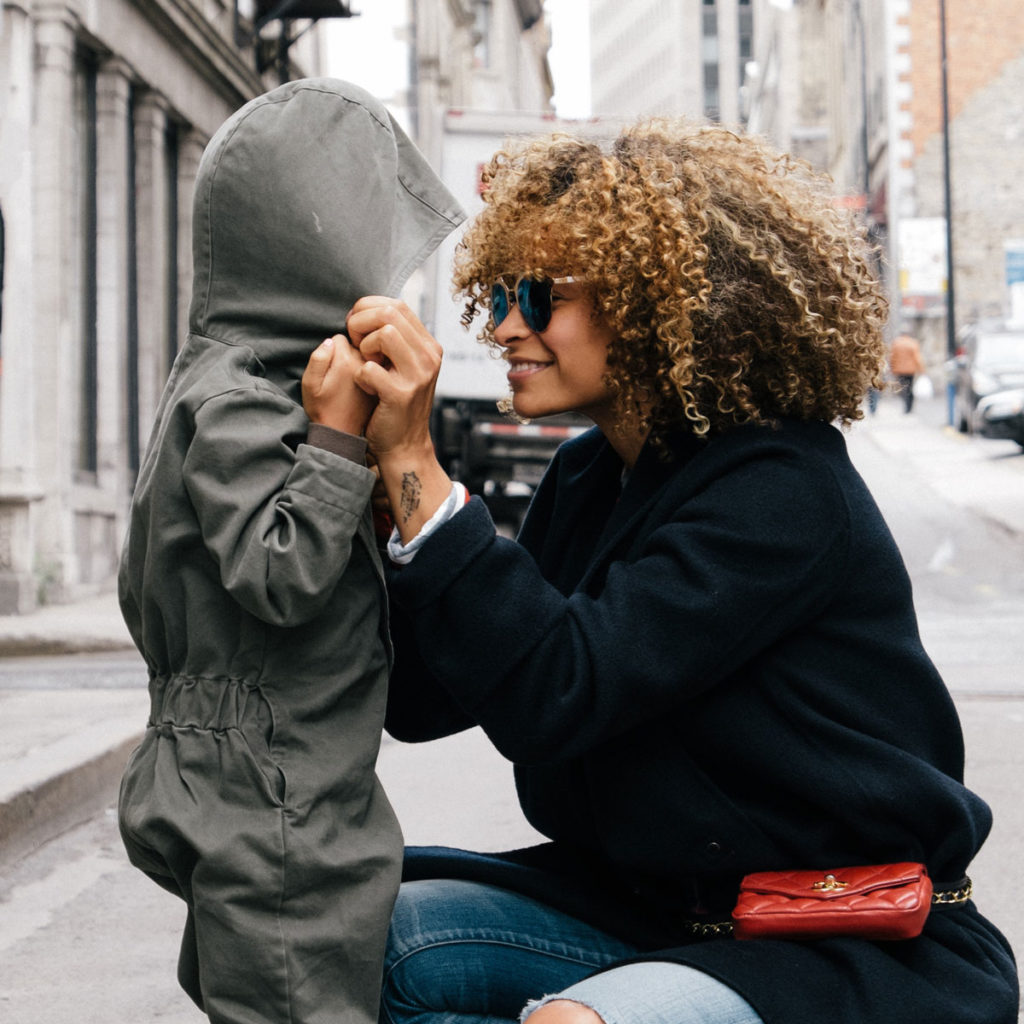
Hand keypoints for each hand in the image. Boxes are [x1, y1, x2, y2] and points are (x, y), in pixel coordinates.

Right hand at [301, 334, 376, 435]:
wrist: (343, 434)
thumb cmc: (322, 408)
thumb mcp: (310, 385)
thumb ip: (318, 358)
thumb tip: (331, 341)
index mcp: (345, 359)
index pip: (340, 338)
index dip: (332, 351)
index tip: (330, 369)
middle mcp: (364, 362)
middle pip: (357, 343)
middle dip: (347, 353)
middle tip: (341, 376)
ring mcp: (377, 371)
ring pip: (368, 354)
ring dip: (360, 362)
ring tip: (351, 383)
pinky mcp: (385, 381)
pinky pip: (377, 366)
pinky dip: (371, 372)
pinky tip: (364, 386)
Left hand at [346, 297, 451, 542]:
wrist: (404, 445)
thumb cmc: (394, 403)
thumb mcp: (403, 366)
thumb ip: (395, 339)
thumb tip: (370, 310)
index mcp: (429, 346)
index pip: (397, 305)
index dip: (368, 309)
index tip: (357, 328)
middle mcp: (429, 357)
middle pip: (389, 313)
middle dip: (361, 323)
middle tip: (355, 344)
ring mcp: (418, 376)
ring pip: (384, 333)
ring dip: (363, 346)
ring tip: (364, 363)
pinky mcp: (401, 395)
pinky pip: (369, 368)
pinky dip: (360, 376)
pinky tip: (367, 387)